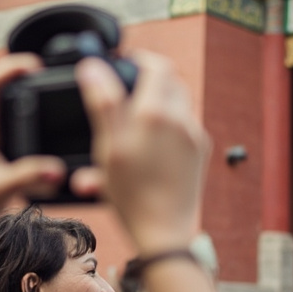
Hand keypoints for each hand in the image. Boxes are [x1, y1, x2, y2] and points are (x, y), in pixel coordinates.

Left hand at [0, 54, 66, 236]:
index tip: (35, 66)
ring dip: (21, 83)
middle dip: (20, 68)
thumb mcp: (1, 188)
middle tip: (46, 69)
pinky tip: (41, 110)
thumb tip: (58, 170)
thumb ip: (30, 177)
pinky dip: (24, 104)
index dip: (11, 67)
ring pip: (3, 96)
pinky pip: (9, 113)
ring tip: (45, 80)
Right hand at [76, 52, 209, 255]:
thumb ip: (103, 102)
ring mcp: (194, 135)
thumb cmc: (132, 194)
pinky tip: (148, 144)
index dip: (140, 60)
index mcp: (156, 110)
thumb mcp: (109, 146)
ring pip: (178, 103)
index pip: (156, 65)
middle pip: (170, 82)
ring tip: (135, 119)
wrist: (165, 231)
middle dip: (149, 81)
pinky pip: (183, 126)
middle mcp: (181, 118)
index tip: (124, 65)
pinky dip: (167, 124)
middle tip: (126, 90)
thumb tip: (92, 67)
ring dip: (159, 101)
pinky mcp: (200, 151)